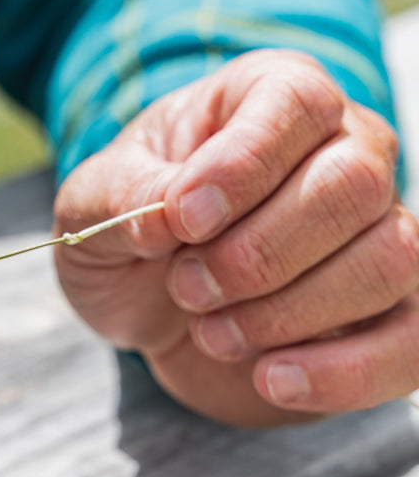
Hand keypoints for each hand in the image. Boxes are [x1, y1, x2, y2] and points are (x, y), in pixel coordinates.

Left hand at [53, 49, 418, 425]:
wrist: (148, 300)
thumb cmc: (127, 230)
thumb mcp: (91, 202)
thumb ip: (123, 195)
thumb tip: (170, 215)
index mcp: (268, 97)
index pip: (297, 102)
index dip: (242, 166)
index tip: (182, 222)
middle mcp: (345, 149)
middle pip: (353, 185)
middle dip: (256, 254)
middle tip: (185, 286)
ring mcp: (379, 229)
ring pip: (390, 258)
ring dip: (288, 312)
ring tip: (210, 332)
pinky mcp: (389, 312)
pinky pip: (414, 341)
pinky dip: (347, 371)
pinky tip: (272, 379)